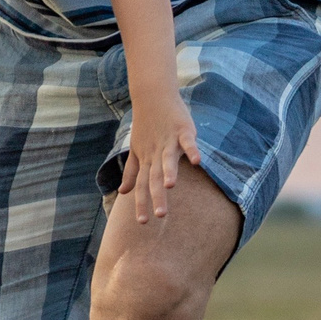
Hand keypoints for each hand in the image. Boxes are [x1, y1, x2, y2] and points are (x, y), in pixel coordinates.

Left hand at [116, 93, 202, 225]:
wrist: (152, 96)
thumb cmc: (146, 126)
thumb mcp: (137, 150)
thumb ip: (132, 172)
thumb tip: (123, 192)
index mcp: (146, 160)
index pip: (143, 185)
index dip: (142, 203)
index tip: (142, 223)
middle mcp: (155, 153)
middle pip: (155, 177)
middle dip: (157, 196)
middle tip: (160, 216)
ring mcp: (169, 141)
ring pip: (168, 159)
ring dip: (169, 172)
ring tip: (170, 187)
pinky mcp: (182, 130)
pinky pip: (187, 141)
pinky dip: (191, 149)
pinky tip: (197, 161)